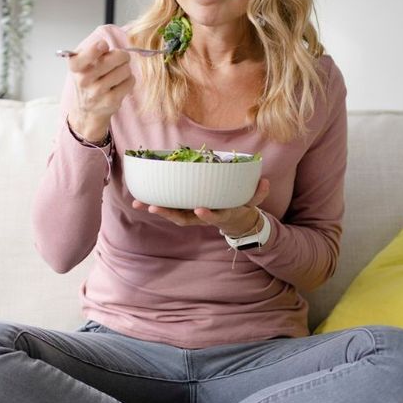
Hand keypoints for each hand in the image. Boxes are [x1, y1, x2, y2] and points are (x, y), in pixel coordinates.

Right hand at [66, 37, 133, 141]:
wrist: (85, 110)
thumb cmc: (87, 81)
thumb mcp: (81, 63)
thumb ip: (91, 51)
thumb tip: (109, 49)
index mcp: (75, 67)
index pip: (88, 53)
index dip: (99, 47)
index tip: (104, 46)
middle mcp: (84, 80)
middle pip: (116, 58)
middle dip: (122, 56)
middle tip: (121, 58)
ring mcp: (97, 92)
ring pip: (125, 70)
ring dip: (125, 69)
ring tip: (118, 73)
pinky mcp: (110, 101)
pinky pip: (130, 82)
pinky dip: (129, 80)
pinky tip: (121, 83)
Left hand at [132, 178, 270, 233]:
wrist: (234, 222)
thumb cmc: (241, 206)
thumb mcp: (252, 202)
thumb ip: (258, 193)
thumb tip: (265, 181)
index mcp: (221, 215)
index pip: (214, 217)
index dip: (207, 215)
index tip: (200, 209)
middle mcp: (202, 217)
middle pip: (184, 219)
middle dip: (169, 214)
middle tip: (154, 207)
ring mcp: (191, 216)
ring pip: (173, 215)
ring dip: (157, 209)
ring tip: (140, 203)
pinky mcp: (183, 210)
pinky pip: (168, 208)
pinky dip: (153, 204)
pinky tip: (138, 199)